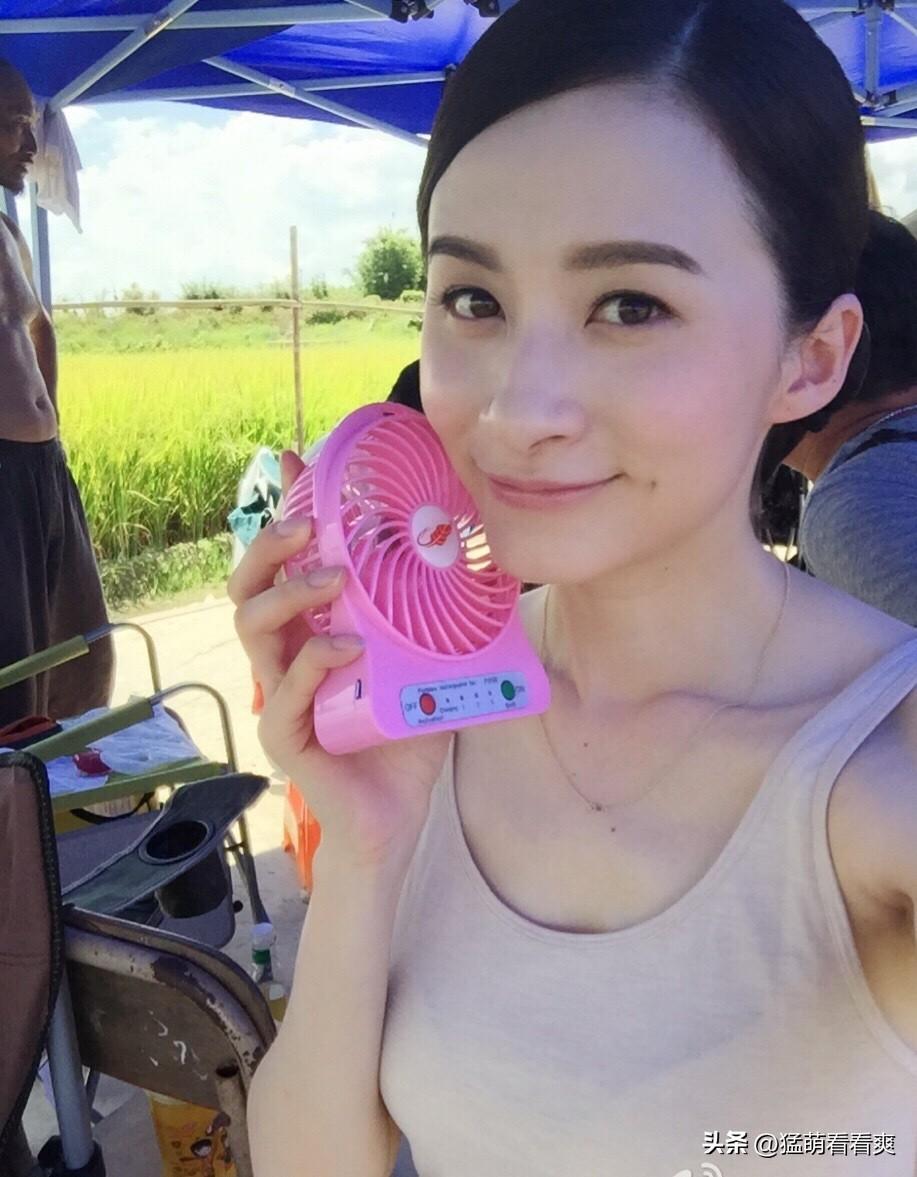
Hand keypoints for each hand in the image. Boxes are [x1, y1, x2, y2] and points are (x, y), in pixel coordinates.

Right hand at [228, 450, 451, 868]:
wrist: (397, 818)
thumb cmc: (407, 737)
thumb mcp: (430, 664)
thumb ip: (439, 618)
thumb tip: (488, 559)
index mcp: (312, 630)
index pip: (286, 562)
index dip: (284, 511)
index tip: (297, 462)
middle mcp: (286, 656)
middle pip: (250, 585)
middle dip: (270, 544)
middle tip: (304, 521)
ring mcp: (280, 695)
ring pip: (255, 629)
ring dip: (290, 593)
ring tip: (332, 577)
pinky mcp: (287, 737)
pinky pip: (285, 693)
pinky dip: (315, 662)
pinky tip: (349, 647)